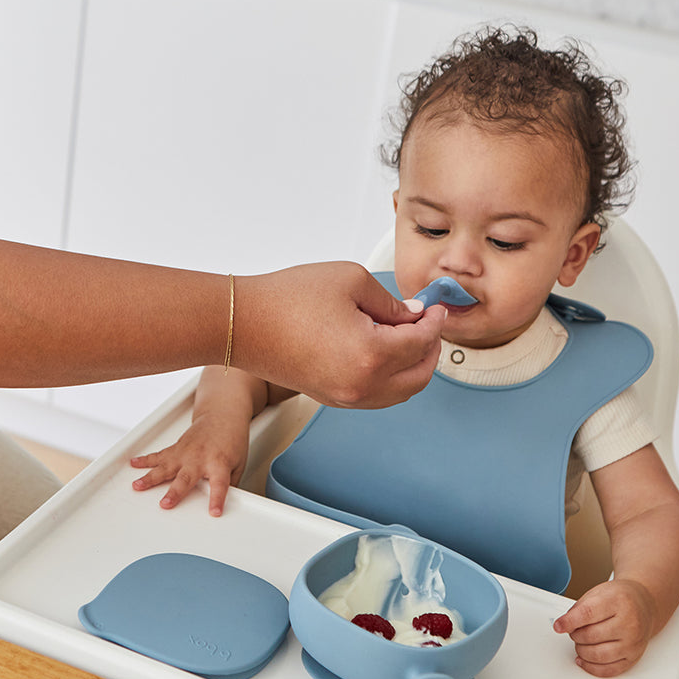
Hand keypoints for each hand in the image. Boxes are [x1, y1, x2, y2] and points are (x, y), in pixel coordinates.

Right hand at [130, 410, 248, 515]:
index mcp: (219, 463)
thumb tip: (225, 503)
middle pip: (186, 478)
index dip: (217, 499)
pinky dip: (145, 460)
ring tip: (138, 485)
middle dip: (175, 492)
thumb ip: (230, 484)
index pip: (219, 485)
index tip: (214, 512)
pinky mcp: (177, 448)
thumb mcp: (238, 463)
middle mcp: (200, 458)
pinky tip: (134, 464)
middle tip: (166, 504)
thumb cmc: (232, 439)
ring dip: (150, 477)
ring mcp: (185, 452)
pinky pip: (159, 455)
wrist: (222, 415)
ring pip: (165, 466)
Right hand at [236, 263, 444, 408]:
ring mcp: (345, 397)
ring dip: (413, 367)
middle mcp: (361, 385)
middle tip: (430, 326)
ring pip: (400, 392)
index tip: (436, 308)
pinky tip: (386, 354)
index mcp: (371, 355)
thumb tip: (411, 316)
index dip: (435, 322)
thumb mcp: (351, 280)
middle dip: (431, 350)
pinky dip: (392, 378)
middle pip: (419, 376)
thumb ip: (390, 301)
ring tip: (410, 339)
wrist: (243, 323)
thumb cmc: (285, 299)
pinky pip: (377, 396)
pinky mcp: (331, 398)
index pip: (422, 342)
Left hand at [553, 578, 655, 676]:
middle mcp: (629, 623)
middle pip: (591, 636)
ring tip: (580, 643)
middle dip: (575, 635)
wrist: (644, 605)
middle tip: (573, 631)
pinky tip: (584, 659)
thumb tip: (562, 625)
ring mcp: (633, 642)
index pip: (588, 614)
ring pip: (599, 655)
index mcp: (617, 602)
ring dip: (582, 651)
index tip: (558, 626)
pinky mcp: (634, 657)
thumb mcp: (597, 593)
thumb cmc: (619, 598)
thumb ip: (578, 609)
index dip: (569, 622)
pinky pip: (610, 670)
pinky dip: (592, 667)